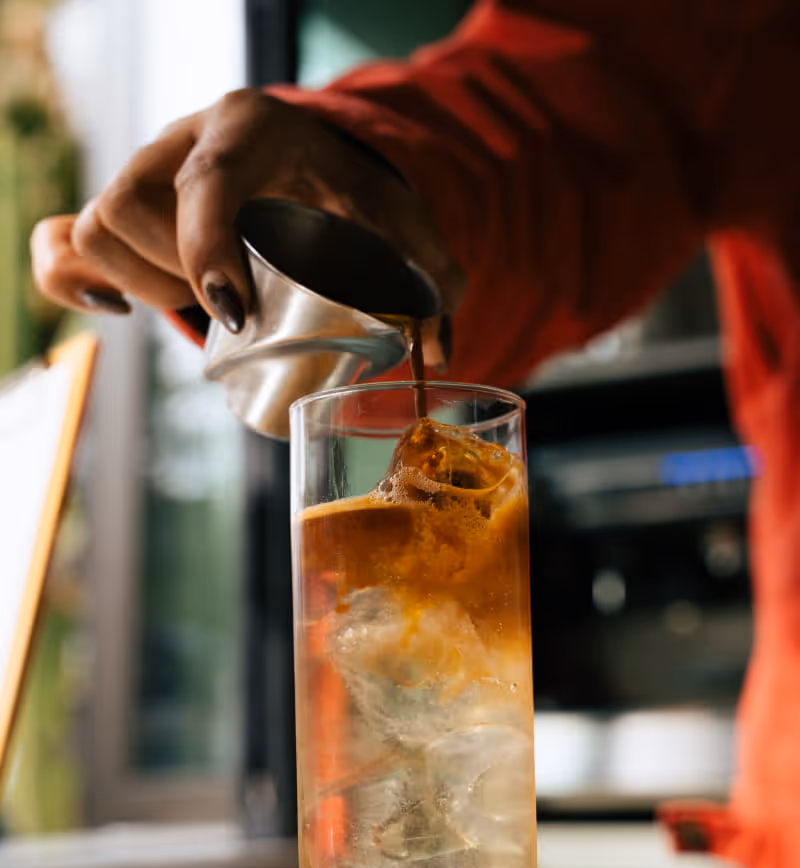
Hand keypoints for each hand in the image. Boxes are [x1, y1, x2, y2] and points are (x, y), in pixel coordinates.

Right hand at [31, 89, 463, 358]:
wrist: (306, 159)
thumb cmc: (348, 192)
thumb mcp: (401, 224)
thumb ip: (437, 280)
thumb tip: (439, 353)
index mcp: (252, 131)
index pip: (206, 182)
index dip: (207, 249)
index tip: (233, 316)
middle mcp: (184, 138)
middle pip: (134, 208)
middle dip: (179, 273)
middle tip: (235, 301)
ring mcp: (143, 166)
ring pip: (97, 227)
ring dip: (144, 281)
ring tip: (202, 295)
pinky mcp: (120, 200)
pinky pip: (63, 241)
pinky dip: (75, 279)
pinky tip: (122, 304)